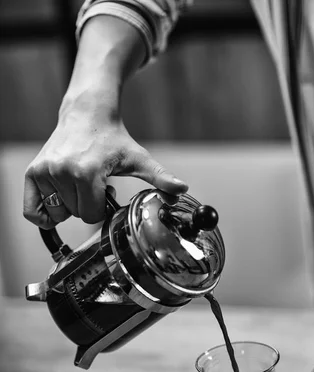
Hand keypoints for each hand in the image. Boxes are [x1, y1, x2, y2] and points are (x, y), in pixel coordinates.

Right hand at [23, 107, 187, 228]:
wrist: (87, 113)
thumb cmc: (114, 139)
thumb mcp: (138, 158)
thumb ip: (160, 177)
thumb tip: (182, 190)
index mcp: (87, 172)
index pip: (91, 216)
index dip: (102, 208)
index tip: (107, 190)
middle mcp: (62, 172)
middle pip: (76, 215)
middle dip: (87, 205)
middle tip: (93, 184)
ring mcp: (45, 172)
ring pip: (58, 214)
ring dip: (70, 204)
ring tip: (79, 184)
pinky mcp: (33, 172)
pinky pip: (32, 211)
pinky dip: (44, 214)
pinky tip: (58, 200)